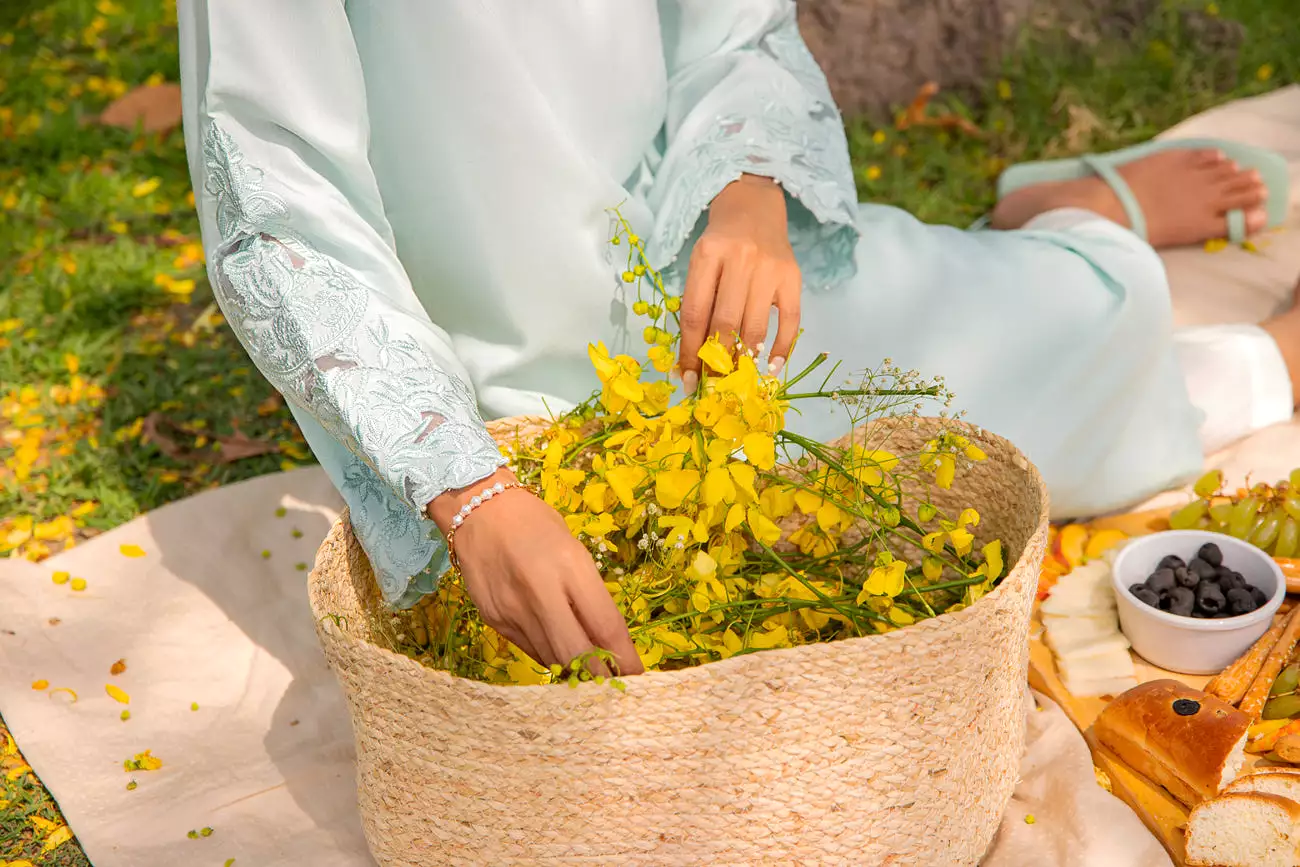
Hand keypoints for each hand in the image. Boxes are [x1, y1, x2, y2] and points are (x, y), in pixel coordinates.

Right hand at [427, 468, 643, 676]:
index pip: (606, 626)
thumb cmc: (535, 523)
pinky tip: (557, 648)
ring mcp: (514, 609)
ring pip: (552, 660)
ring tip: (590, 670)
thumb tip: (607, 641)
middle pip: (577, 655)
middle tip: (614, 684)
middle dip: (600, 676)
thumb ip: (589, 594)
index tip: (637, 675)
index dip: (625, 658)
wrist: (476, 508)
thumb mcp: (573, 550)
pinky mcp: (494, 620)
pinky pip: (530, 650)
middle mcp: (541, 591)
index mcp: (571, 566)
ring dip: (575, 670)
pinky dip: (549, 655)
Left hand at [678, 173, 800, 392]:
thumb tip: (693, 357)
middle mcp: (741, 260)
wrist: (753, 206)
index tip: (686, 378)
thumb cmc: (720, 242)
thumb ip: (696, 302)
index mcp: (708, 255)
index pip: (696, 314)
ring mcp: (770, 269)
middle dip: (715, 361)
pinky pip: (790, 321)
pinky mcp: (793, 278)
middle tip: (710, 385)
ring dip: (743, 360)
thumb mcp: (699, 262)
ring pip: (755, 327)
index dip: (690, 352)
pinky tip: (772, 367)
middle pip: (725, 324)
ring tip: (734, 379)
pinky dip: (782, 348)